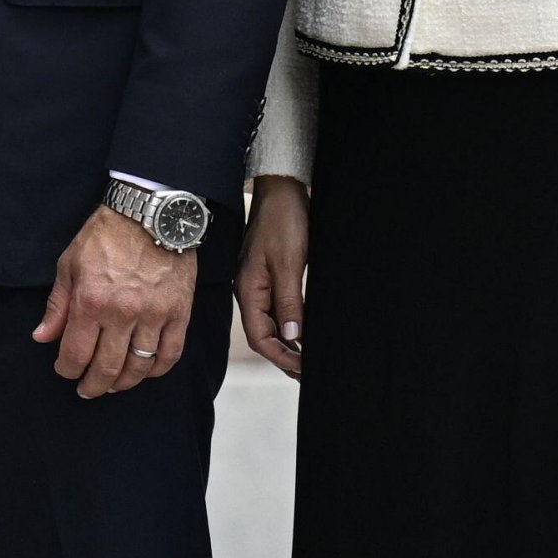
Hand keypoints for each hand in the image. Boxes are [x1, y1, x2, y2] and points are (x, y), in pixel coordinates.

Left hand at [33, 205, 196, 398]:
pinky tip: (146, 371)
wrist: (150, 210)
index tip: (66, 370)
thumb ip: (58, 305)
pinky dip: (157, 369)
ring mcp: (154, 314)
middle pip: (106, 368)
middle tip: (88, 389)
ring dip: (123, 382)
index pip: (75, 355)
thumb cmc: (107, 234)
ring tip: (115, 383)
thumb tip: (42, 338)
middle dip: (93, 385)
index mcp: (91, 301)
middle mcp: (123, 313)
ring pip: (138, 366)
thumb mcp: (71, 263)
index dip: (67, 370)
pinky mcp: (179, 310)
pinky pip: (170, 353)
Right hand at [236, 175, 308, 378]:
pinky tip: (304, 325)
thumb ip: (288, 300)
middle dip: (284, 354)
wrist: (282, 187)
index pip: (259, 337)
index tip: (303, 368)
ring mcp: (260, 280)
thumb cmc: (282, 219)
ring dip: (289, 340)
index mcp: (249, 289)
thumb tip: (291, 336)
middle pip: (264, 333)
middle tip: (308, 370)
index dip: (281, 356)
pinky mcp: (271, 271)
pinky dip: (291, 320)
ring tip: (308, 355)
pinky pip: (278, 304)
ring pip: (272, 320)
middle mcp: (251, 289)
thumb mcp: (288, 262)